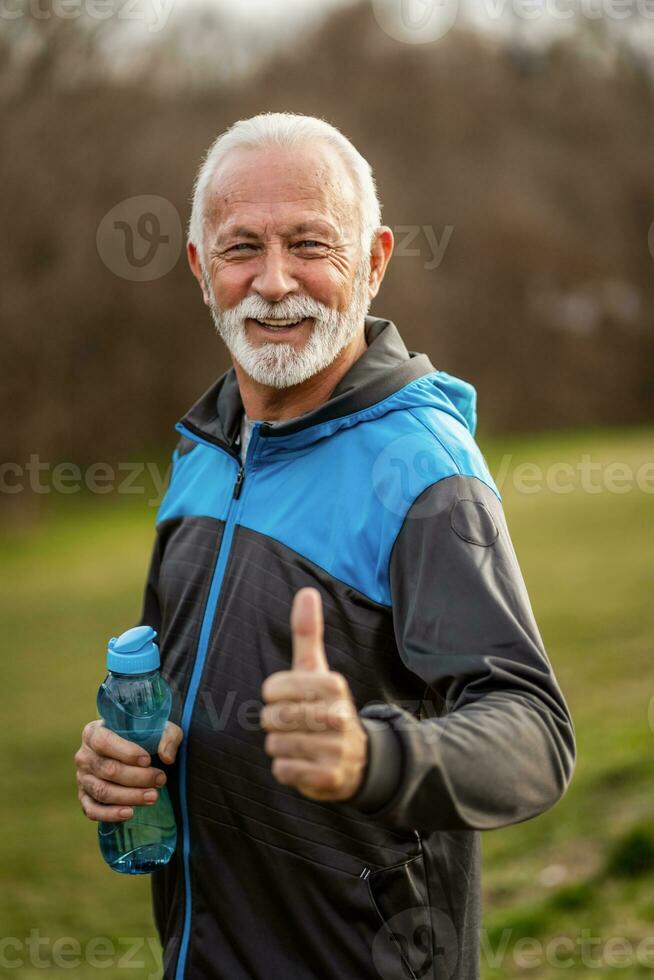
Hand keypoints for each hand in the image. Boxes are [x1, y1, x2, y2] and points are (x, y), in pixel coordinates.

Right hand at [75, 719, 182, 821]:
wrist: (133, 753)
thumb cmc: (143, 737)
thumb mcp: (158, 729)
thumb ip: (167, 737)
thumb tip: (167, 758)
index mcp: (94, 732)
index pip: (104, 742)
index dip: (126, 752)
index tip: (147, 760)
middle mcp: (84, 756)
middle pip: (107, 769)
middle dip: (137, 778)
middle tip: (160, 780)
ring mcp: (82, 778)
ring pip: (102, 791)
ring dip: (129, 796)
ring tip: (153, 797)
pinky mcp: (85, 797)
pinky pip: (92, 810)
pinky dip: (110, 814)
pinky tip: (130, 813)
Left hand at [260, 587, 367, 801]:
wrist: (358, 758)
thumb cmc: (325, 706)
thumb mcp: (317, 669)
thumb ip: (307, 632)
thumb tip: (306, 591)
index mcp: (333, 685)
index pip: (272, 689)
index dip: (273, 696)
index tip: (289, 698)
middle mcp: (338, 716)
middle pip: (273, 718)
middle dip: (275, 722)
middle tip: (294, 723)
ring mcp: (336, 748)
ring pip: (275, 745)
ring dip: (280, 746)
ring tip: (301, 742)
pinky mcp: (330, 777)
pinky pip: (284, 770)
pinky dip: (286, 768)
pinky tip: (303, 762)